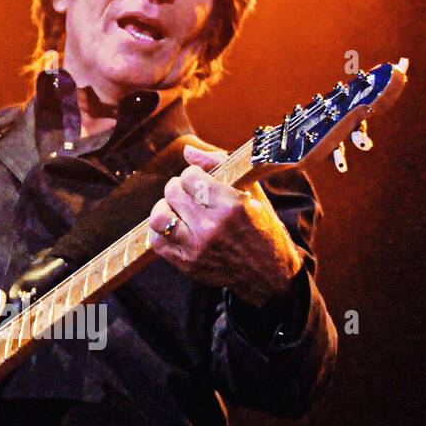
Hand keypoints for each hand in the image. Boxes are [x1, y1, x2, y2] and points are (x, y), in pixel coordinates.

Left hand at [147, 143, 303, 306]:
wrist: (268, 274)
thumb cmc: (262, 229)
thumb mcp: (251, 193)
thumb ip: (219, 166)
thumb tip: (187, 151)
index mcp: (232, 207)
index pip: (190, 176)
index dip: (193, 175)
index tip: (200, 181)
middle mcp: (213, 228)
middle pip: (172, 192)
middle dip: (178, 187)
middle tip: (188, 193)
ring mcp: (198, 248)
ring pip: (159, 216)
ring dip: (165, 207)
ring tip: (176, 208)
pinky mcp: (187, 264)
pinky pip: (157, 240)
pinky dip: (161, 230)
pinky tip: (175, 227)